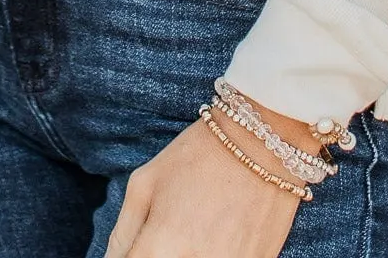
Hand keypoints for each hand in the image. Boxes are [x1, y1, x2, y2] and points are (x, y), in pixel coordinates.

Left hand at [105, 109, 311, 257]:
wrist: (265, 141)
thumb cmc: (198, 155)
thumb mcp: (145, 183)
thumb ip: (122, 234)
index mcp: (160, 248)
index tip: (139, 245)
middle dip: (156, 253)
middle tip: (165, 233)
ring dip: (183, 254)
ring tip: (192, 227)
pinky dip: (214, 254)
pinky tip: (217, 232)